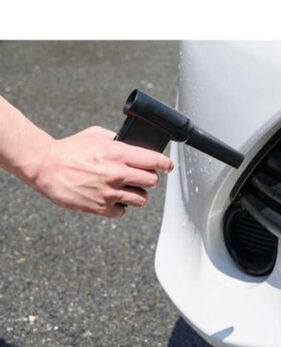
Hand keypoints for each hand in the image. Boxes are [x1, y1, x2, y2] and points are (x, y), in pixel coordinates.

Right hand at [31, 126, 173, 217]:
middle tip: (142, 177)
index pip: (154, 160)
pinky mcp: (100, 207)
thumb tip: (131, 146)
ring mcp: (109, 192)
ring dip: (137, 194)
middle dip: (149, 179)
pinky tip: (113, 199)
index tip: (168, 166)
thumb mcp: (96, 135)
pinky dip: (120, 207)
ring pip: (142, 199)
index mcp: (118, 153)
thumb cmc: (69, 149)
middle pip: (152, 181)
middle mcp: (117, 173)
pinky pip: (123, 211)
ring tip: (127, 189)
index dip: (165, 164)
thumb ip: (117, 141)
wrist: (45, 166)